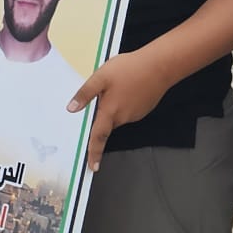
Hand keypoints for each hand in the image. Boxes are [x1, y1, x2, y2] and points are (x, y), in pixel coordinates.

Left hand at [68, 53, 173, 170]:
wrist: (161, 65)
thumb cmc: (130, 69)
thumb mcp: (101, 77)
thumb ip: (85, 93)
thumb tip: (71, 108)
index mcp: (110, 112)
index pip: (98, 137)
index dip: (94, 153)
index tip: (92, 167)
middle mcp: (124, 117)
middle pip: (107, 123)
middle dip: (102, 116)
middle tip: (103, 95)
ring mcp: (136, 113)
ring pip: (118, 116)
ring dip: (114, 106)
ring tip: (118, 85)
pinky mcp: (144, 108)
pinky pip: (129, 110)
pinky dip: (125, 102)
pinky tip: (128, 86)